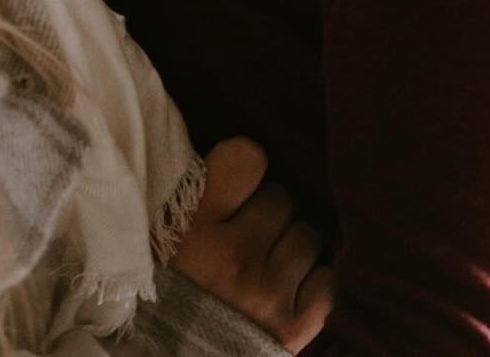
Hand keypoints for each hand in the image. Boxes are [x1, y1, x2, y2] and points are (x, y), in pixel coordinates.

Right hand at [171, 138, 334, 353]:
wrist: (170, 355)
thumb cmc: (166, 283)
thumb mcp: (162, 229)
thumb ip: (195, 190)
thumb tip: (239, 153)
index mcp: (195, 224)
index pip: (249, 158)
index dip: (245, 166)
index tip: (237, 181)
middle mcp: (235, 256)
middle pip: (281, 197)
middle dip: (267, 210)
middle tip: (246, 229)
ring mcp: (267, 294)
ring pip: (307, 235)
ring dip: (290, 244)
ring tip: (266, 260)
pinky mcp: (291, 329)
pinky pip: (327, 283)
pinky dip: (312, 281)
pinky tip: (289, 286)